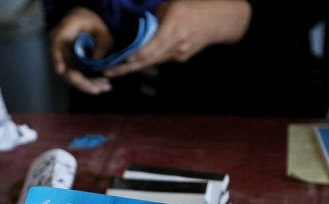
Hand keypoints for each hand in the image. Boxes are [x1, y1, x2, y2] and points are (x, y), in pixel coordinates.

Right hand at [49, 7, 113, 94]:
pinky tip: (103, 84)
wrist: (81, 23)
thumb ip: (102, 41)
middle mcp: (58, 48)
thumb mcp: (99, 27)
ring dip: (88, 85)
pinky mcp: (69, 66)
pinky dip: (89, 82)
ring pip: (72, 77)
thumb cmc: (90, 23)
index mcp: (62, 32)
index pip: (56, 47)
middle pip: (66, 70)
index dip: (57, 59)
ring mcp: (62, 59)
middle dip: (82, 83)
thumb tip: (97, 60)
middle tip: (98, 90)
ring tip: (106, 87)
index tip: (60, 70)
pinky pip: (77, 77)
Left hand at [105, 0, 251, 77]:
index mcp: (174, 26)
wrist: (220, 20)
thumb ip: (154, 20)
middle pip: (148, 59)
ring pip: (153, 61)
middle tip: (108, 72)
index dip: (135, 55)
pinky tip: (135, 62)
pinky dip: (148, 60)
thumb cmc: (193, 6)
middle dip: (126, 67)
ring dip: (134, 66)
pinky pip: (161, 59)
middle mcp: (176, 43)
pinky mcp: (181, 58)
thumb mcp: (172, 5)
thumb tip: (139, 33)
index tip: (120, 60)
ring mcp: (180, 53)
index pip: (151, 46)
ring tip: (115, 70)